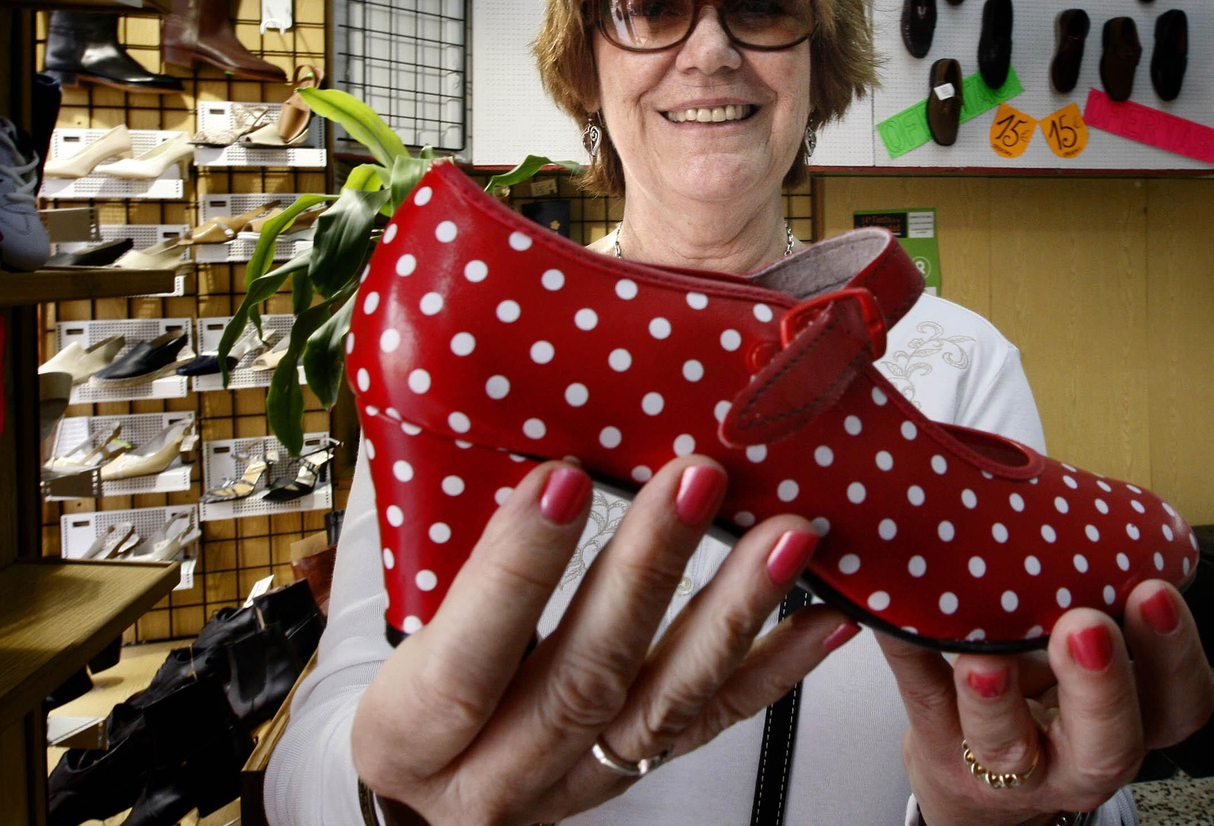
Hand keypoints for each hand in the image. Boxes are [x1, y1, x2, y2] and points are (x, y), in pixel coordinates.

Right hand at [351, 455, 860, 825]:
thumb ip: (440, 550)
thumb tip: (481, 424)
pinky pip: (716, 725)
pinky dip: (776, 668)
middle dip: (649, 573)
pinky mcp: (638, 776)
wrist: (425, 795)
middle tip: (696, 481)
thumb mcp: (392, 629)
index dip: (516, 572)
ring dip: (733, 614)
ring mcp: (576, 783)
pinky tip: (821, 618)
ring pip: (666, 705)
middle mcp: (498, 773)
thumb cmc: (408, 697)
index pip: (467, 662)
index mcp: (413, 735)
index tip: (560, 479)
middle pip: (584, 680)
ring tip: (783, 540)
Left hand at [878, 581, 1213, 825]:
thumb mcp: (1082, 659)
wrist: (973, 776)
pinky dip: (908, 656)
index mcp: (1128, 721)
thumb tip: (1097, 511)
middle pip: (1106, 743)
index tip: (1152, 591)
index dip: (1175, 655)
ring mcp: (1003, 761)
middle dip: (1100, 684)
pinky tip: (895, 619)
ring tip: (985, 658)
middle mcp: (1074, 754)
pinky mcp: (938, 745)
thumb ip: (1096, 601)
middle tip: (1086, 626)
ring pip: (1005, 744)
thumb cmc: (1039, 697)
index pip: (1178, 705)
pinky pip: (922, 700)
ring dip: (997, 698)